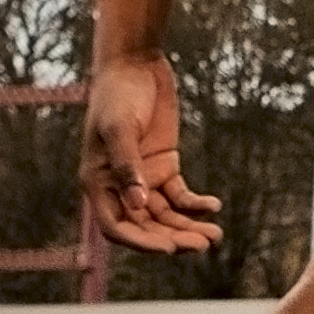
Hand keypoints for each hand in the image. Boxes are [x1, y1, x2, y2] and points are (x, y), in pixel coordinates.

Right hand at [82, 54, 225, 254]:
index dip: (140, 242)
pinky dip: (196, 204)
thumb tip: (139, 206)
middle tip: (203, 245)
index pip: (118, 227)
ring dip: (188, 227)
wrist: (134, 64)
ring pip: (166, 215)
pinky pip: (180, 195)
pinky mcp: (164, 165)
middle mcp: (119, 186)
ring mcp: (144, 178)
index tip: (168, 250)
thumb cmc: (118, 95)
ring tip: (215, 236)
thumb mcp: (119, 128)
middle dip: (173, 239)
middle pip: (146, 226)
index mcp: (98, 183)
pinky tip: (213, 206)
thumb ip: (128, 167)